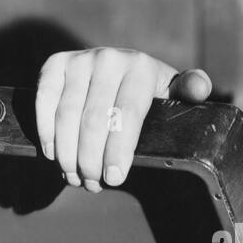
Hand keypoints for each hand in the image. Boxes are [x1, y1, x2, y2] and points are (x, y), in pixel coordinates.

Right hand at [35, 47, 212, 190]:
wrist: (120, 69)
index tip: (114, 178)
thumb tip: (199, 88)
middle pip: (93, 120)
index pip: (126, 115)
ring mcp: (79, 60)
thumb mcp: (172, 92)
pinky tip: (54, 155)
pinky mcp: (55, 65)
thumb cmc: (149, 92)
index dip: (118, 150)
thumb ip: (190, 90)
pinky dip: (46, 132)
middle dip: (91, 159)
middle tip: (93, 183)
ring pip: (66, 115)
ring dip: (68, 153)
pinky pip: (44, 102)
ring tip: (75, 176)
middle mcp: (108, 58)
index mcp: (140, 67)